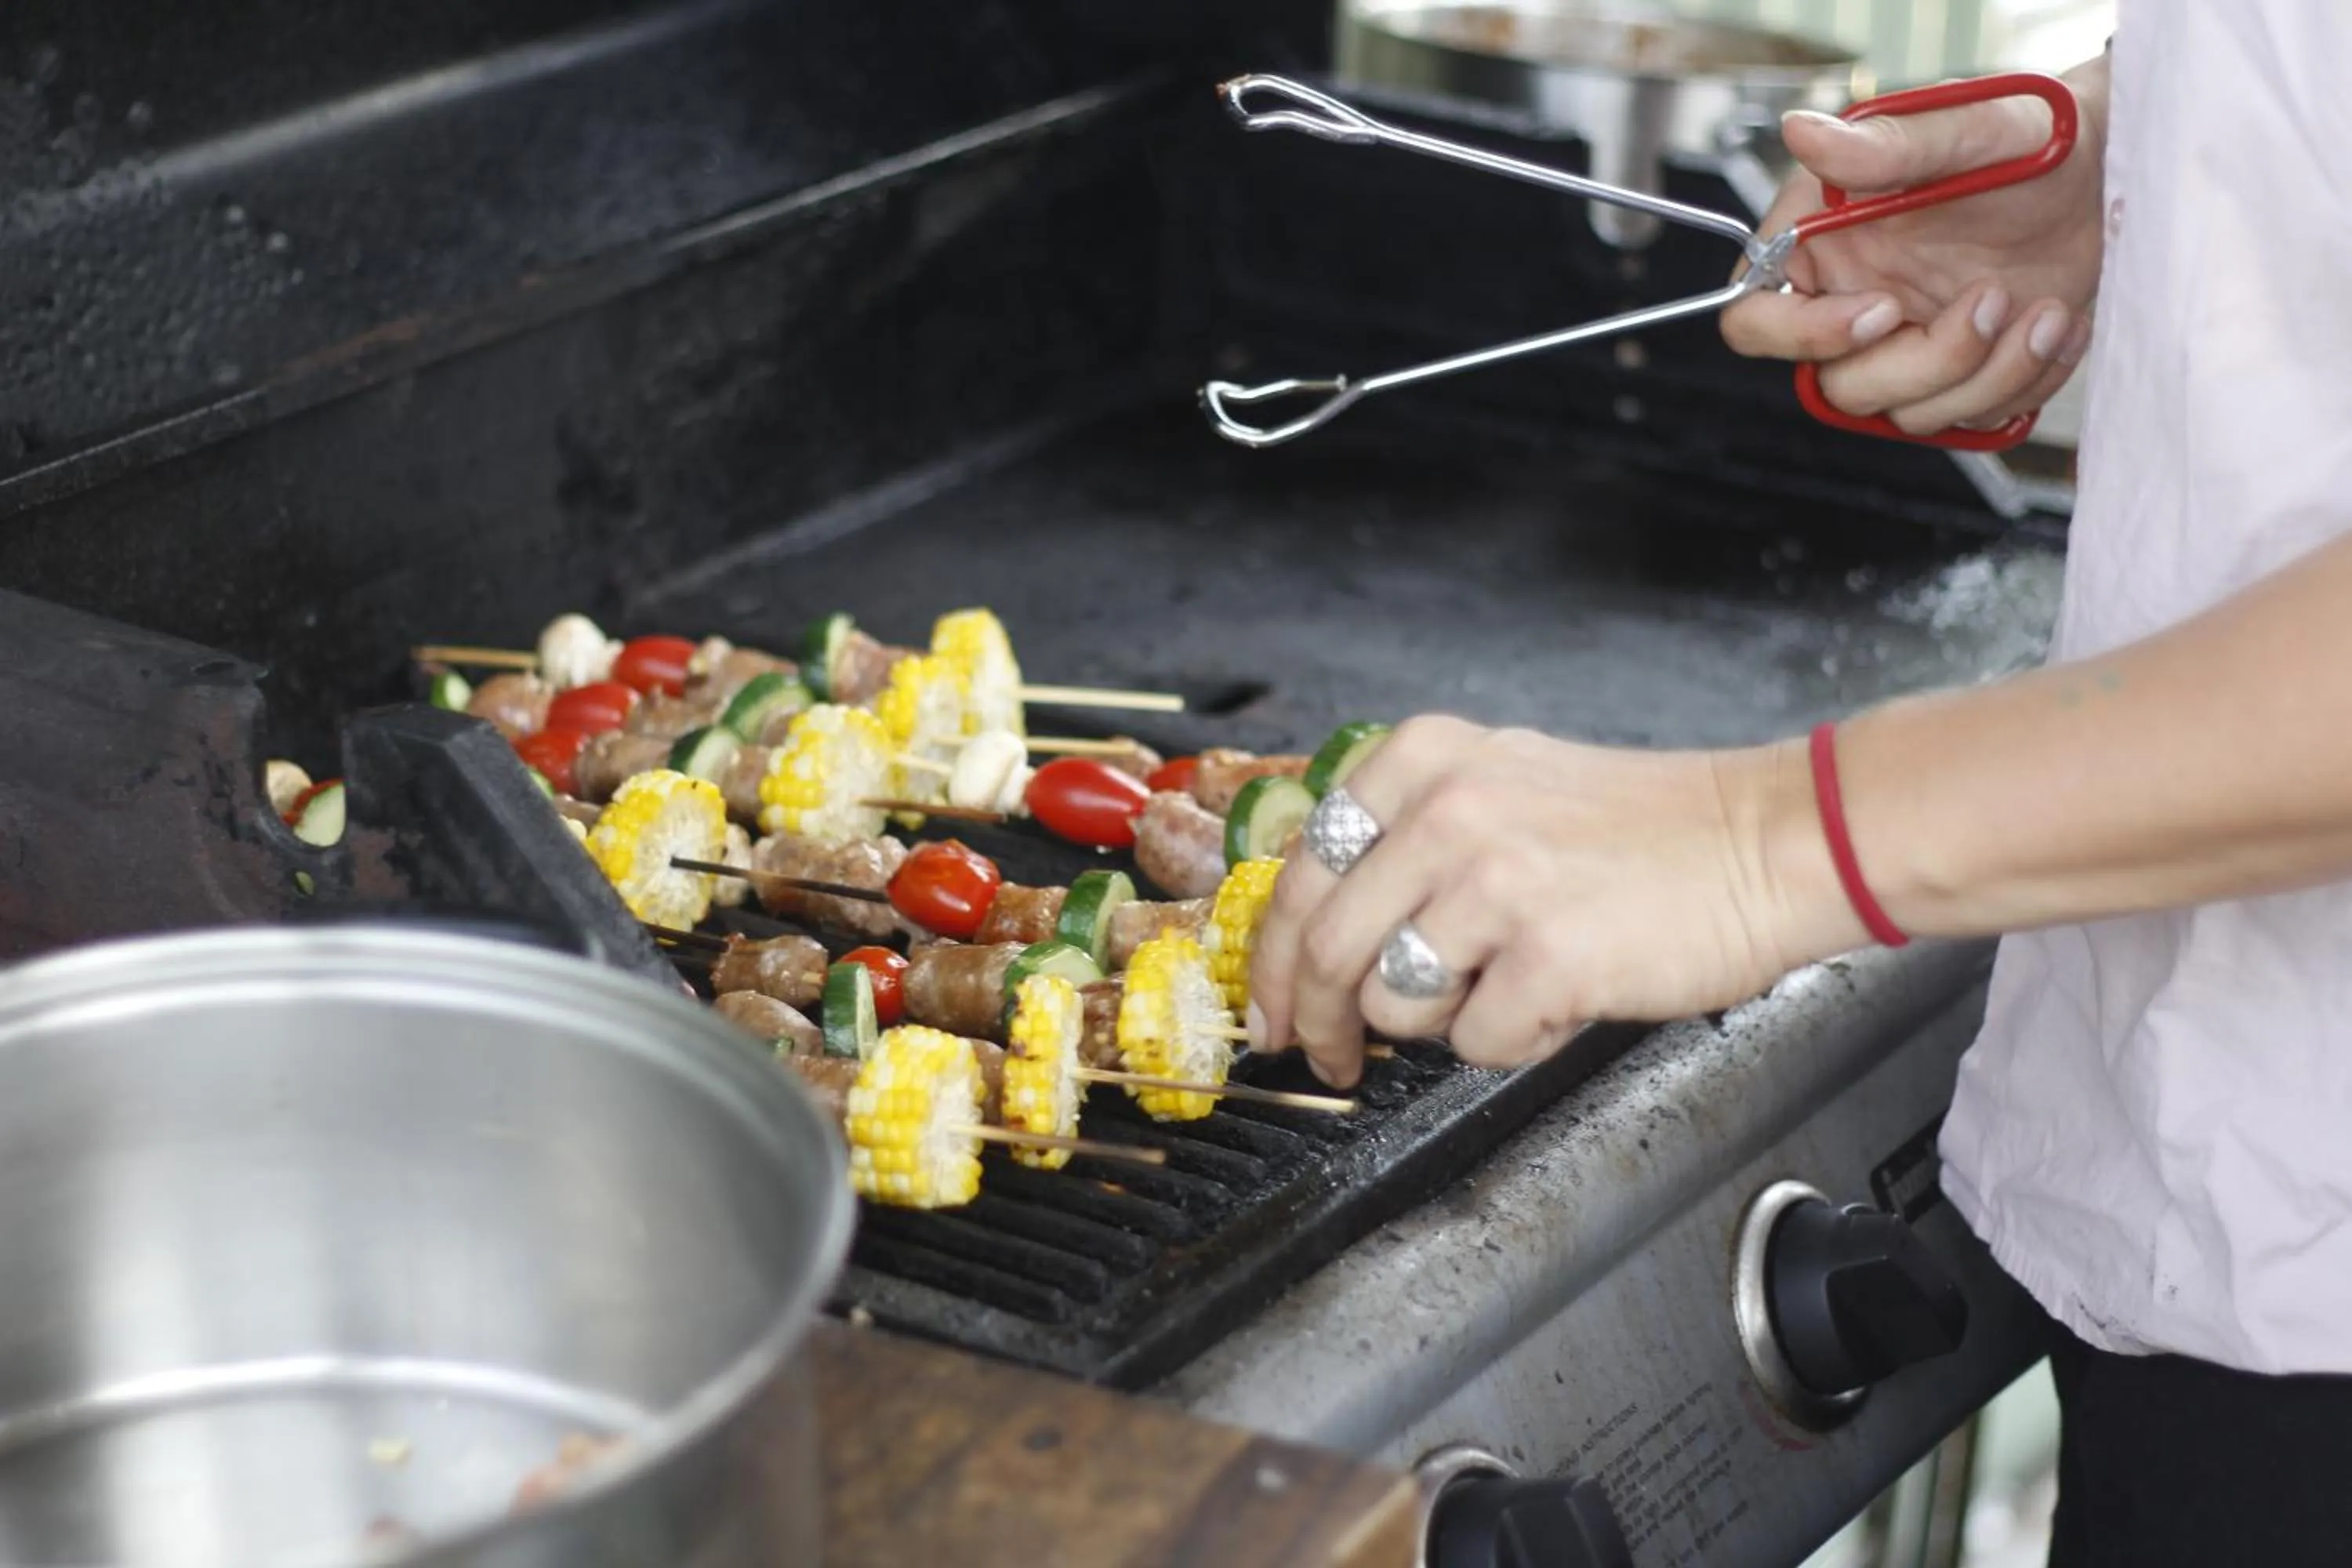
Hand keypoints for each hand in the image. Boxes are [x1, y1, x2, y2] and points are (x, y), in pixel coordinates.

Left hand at [1245, 718, 1867, 1087]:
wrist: (1766, 841)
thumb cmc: (1644, 829)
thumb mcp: (1504, 782)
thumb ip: (1409, 833)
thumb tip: (1322, 930)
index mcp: (1425, 759)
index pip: (1300, 871)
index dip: (1271, 958)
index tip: (1269, 1006)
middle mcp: (1448, 809)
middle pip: (1324, 947)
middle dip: (1316, 1022)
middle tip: (1329, 1056)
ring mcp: (1495, 882)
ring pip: (1393, 1002)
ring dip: (1437, 1022)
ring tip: (1503, 988)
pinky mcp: (1547, 955)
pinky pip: (1477, 1042)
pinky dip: (1512, 1040)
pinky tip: (1556, 1000)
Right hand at [1720, 57, 2109, 436]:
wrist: (2110, 177)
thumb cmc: (2030, 141)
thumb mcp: (1959, 132)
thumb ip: (1878, 147)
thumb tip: (1800, 134)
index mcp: (1820, 249)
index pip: (1755, 321)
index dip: (1805, 335)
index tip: (1884, 309)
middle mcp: (1851, 306)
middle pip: (1841, 387)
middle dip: (1928, 360)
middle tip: (1991, 297)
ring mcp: (1907, 349)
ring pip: (1911, 415)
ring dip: (1989, 372)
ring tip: (2046, 310)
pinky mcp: (1961, 378)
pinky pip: (1973, 420)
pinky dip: (2024, 381)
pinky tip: (2058, 323)